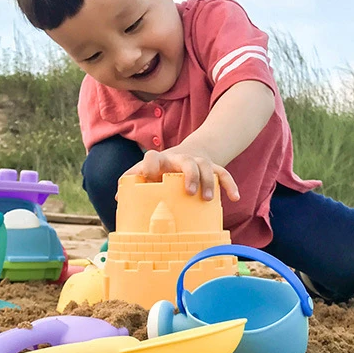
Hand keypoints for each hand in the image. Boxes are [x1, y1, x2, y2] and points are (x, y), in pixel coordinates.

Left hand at [122, 148, 239, 201]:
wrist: (188, 152)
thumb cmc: (162, 168)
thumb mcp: (147, 172)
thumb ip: (133, 181)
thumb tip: (118, 198)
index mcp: (161, 160)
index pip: (153, 157)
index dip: (150, 165)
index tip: (151, 177)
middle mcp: (181, 159)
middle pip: (187, 161)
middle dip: (189, 174)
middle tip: (189, 192)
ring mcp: (199, 162)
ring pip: (207, 166)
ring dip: (209, 182)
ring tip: (208, 199)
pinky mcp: (213, 167)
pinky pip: (224, 174)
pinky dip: (230, 184)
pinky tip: (234, 198)